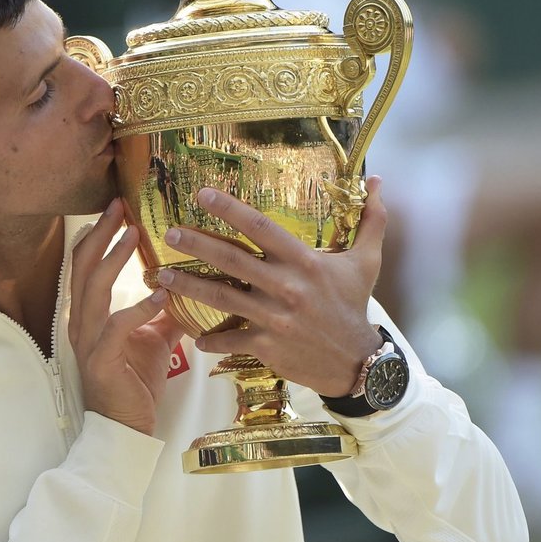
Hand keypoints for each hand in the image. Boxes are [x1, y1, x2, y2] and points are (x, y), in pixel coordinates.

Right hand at [69, 199, 184, 435]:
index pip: (85, 264)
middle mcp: (82, 322)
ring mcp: (88, 341)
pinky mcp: (101, 361)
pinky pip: (115, 327)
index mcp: (89, 313)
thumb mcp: (154, 339)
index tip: (117, 207)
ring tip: (133, 235)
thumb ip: (162, 312)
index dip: (98, 234)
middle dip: (101, 234)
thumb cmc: (136, 381)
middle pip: (83, 267)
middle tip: (120, 206)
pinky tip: (158, 295)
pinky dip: (136, 308)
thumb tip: (185, 286)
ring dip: (113, 260)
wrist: (126, 427)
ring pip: (93, 290)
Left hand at [155, 176, 387, 396]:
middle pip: (232, 260)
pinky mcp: (266, 346)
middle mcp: (285, 286)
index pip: (261, 228)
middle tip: (169, 233)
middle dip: (197, 244)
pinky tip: (192, 335)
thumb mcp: (367, 262)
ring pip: (222, 298)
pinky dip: (210, 339)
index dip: (230, 209)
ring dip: (189, 285)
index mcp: (304, 261)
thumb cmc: (355, 305)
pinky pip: (230, 339)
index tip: (202, 195)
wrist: (356, 361)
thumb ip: (371, 220)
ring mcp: (273, 318)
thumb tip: (379, 180)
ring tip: (161, 275)